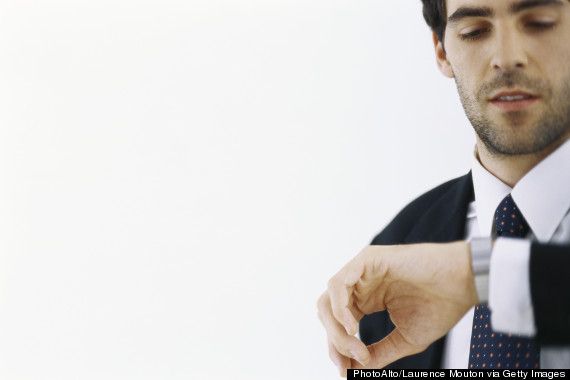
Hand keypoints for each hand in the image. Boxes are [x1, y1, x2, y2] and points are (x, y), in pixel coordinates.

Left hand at [317, 241, 477, 375]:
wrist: (463, 284)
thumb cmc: (440, 306)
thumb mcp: (405, 338)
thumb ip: (379, 352)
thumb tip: (354, 370)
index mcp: (366, 300)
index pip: (339, 324)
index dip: (338, 349)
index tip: (346, 372)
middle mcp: (360, 285)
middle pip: (328, 313)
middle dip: (334, 341)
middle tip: (349, 363)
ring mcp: (361, 271)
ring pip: (329, 300)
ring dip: (337, 328)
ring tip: (355, 347)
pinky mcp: (366, 259)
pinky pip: (338, 284)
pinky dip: (339, 307)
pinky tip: (353, 327)